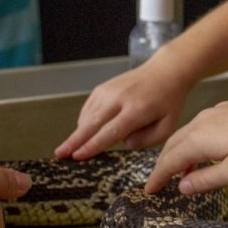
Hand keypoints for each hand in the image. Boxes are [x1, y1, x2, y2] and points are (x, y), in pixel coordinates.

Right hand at [55, 61, 189, 160]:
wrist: (165, 71)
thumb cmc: (168, 101)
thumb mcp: (168, 125)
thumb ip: (146, 140)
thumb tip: (123, 142)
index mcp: (137, 109)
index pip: (111, 131)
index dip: (93, 145)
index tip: (78, 156)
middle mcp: (120, 98)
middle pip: (92, 123)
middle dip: (74, 141)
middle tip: (59, 154)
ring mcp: (108, 91)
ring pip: (87, 117)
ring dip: (78, 133)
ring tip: (69, 148)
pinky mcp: (102, 88)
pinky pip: (88, 109)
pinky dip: (85, 122)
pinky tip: (87, 131)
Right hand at [145, 95, 227, 194]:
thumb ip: (204, 180)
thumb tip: (182, 186)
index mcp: (197, 139)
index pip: (168, 161)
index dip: (157, 177)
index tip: (150, 190)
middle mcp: (201, 122)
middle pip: (174, 145)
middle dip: (165, 164)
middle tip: (162, 181)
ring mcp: (215, 112)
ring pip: (188, 133)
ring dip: (182, 152)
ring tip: (186, 171)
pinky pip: (203, 126)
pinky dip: (196, 140)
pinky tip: (209, 150)